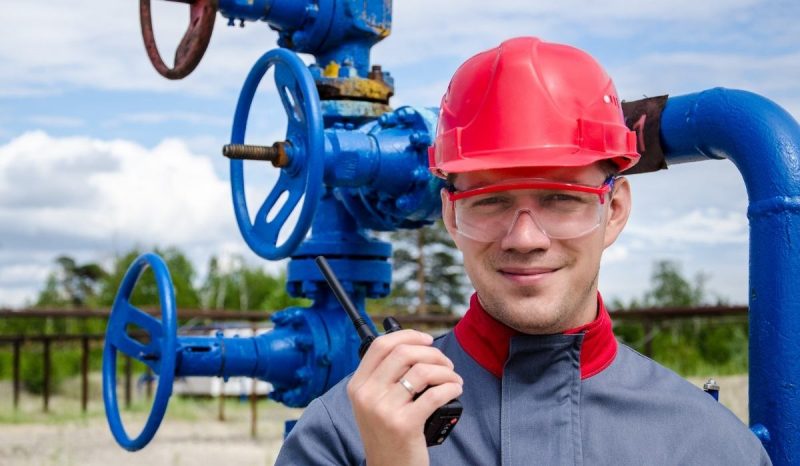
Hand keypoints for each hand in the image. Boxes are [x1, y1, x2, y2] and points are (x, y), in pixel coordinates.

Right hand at [347, 330, 463, 465]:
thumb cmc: (388, 433)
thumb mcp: (373, 403)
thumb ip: (385, 376)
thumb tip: (416, 346)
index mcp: (358, 385)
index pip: (380, 345)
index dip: (408, 335)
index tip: (427, 339)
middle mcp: (367, 395)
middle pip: (403, 353)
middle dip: (432, 353)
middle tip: (446, 363)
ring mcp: (384, 410)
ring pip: (422, 371)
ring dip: (445, 371)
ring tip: (453, 379)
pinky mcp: (404, 425)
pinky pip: (435, 394)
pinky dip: (451, 387)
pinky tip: (455, 390)